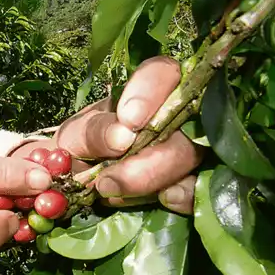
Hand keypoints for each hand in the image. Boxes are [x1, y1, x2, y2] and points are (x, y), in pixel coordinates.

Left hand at [54, 56, 202, 213]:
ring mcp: (189, 147)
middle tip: (109, 181)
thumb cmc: (77, 146)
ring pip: (192, 157)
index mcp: (145, 91)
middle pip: (184, 125)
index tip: (129, 120)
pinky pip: (201, 188)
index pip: (163, 74)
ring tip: (114, 193)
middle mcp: (175, 114)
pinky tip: (167, 200)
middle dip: (151, 158)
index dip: (151, 92)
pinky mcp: (191, 180)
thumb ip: (93, 131)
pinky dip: (186, 197)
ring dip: (158, 180)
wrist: (75, 180)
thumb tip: (122, 136)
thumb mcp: (74, 135)